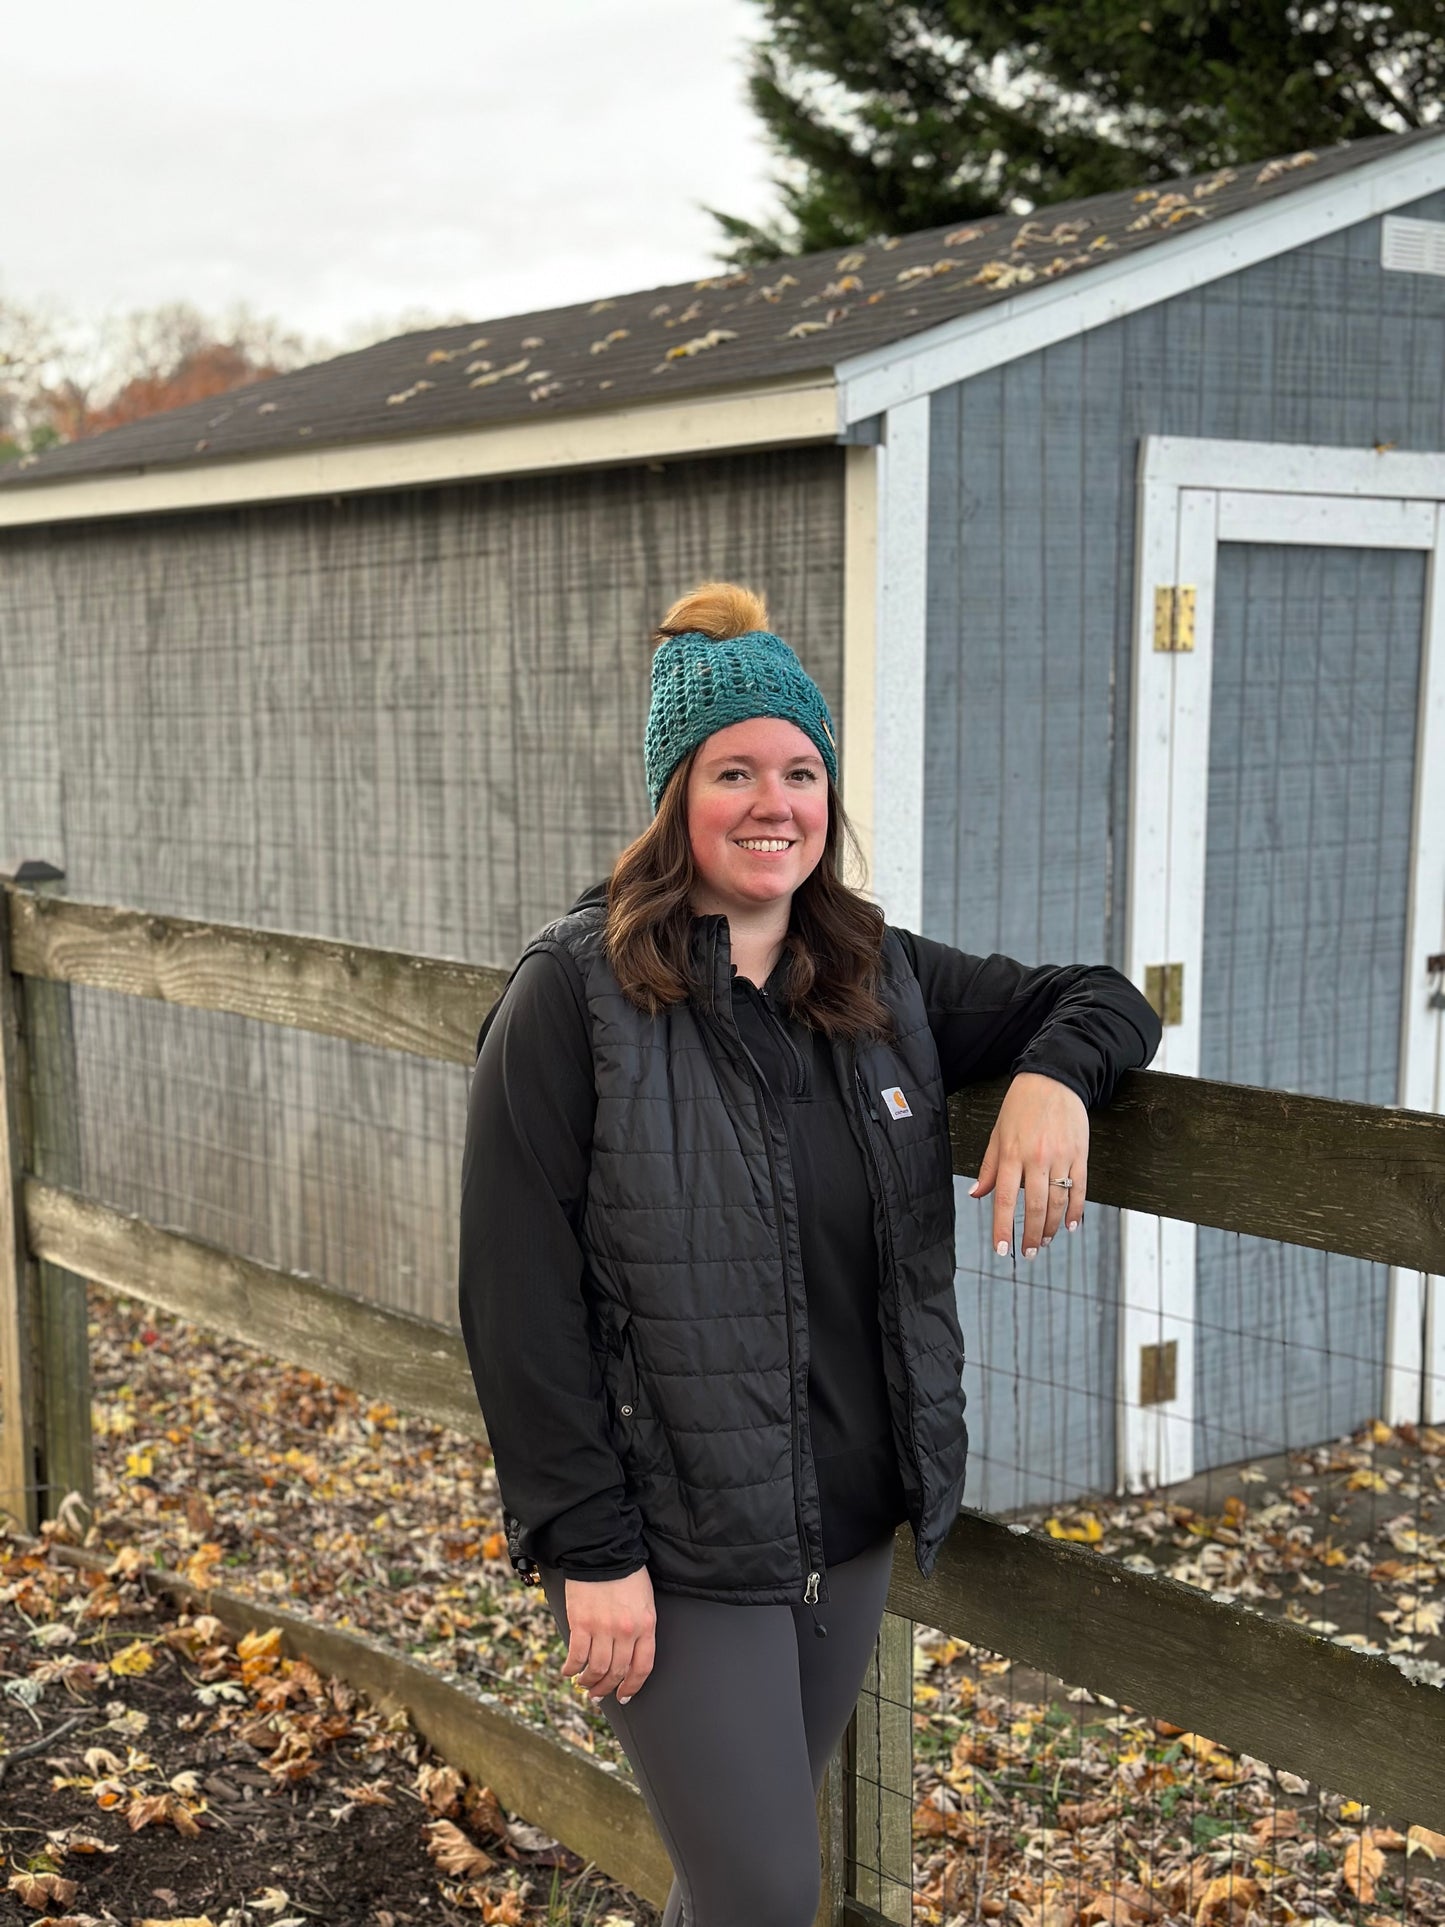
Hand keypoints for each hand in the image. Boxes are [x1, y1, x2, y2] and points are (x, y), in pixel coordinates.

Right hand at [560, 1567, 655, 1703]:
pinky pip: (577, 1656)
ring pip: (596, 1669)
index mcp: (645, 1625)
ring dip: (588, 1682)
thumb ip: (639, 1628)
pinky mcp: (581, 1623)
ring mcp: (603, 1628)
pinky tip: (568, 1671)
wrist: (603, 1552)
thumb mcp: (644, 1602)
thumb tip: (628, 1656)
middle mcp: (626, 1631)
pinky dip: (571, 1668)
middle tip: (598, 1695)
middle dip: (607, 1688)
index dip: (632, 1686)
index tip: (624, 1696)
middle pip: (617, 1672)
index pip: (642, 1667)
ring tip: (583, 1684)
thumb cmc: (626, 1574)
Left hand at [968, 1071, 1088, 1257]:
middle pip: (1035, 1207)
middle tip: (1029, 1253)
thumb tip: (976, 1194)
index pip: (1004, 1199)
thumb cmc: (1021, 1106)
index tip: (1002, 1249)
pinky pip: (1079, 1188)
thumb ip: (989, 1167)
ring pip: (1058, 1202)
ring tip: (1045, 1241)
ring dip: (1052, 1227)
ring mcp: (1060, 1157)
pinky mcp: (1079, 1154)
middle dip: (1031, 1235)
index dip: (1003, 1227)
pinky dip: (1076, 1210)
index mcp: (1011, 1154)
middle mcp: (1036, 1158)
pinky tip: (1070, 1225)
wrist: (1053, 1079)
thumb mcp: (998, 1134)